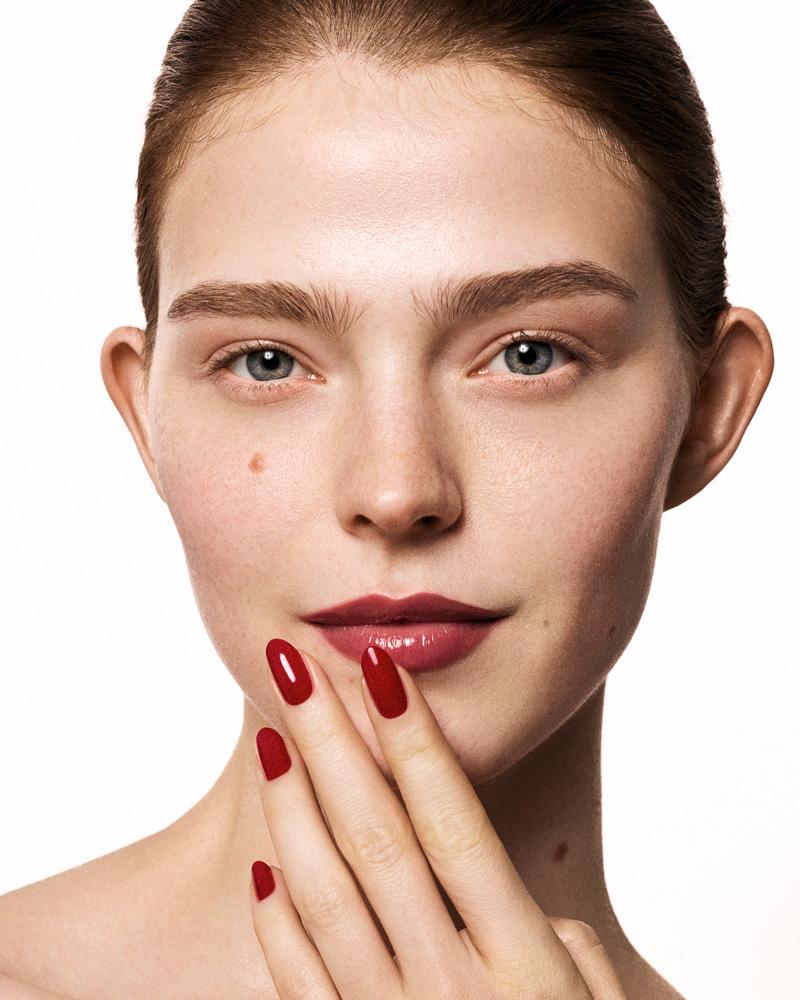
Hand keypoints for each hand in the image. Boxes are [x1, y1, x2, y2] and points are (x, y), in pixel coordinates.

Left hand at [249, 638, 627, 998]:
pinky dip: (278, 923)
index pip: (456, 826)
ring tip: (271, 737)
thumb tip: (513, 899)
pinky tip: (266, 864)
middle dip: (331, 744)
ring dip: (293, 812)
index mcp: (524, 968)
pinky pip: (302, 987)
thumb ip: (557, 948)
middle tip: (296, 666)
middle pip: (377, 842)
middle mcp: (451, 991)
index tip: (380, 671)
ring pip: (327, 900)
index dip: (416, 744)